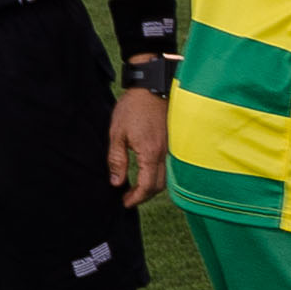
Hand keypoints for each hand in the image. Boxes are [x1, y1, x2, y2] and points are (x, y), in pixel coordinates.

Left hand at [109, 81, 169, 206]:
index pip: (147, 185)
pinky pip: (170, 166)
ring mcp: (172, 148)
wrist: (152, 87)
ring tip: (137, 187)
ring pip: (167, 177)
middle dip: (144, 195)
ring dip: (153, 186)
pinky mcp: (174, 142)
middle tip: (129, 198)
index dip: (136, 198)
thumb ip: (117, 160)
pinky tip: (149, 172)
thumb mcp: (117, 133)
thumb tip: (116, 182)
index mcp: (150, 153)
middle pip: (159, 186)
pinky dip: (160, 175)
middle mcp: (165, 153)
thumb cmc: (133, 108)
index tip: (124, 202)